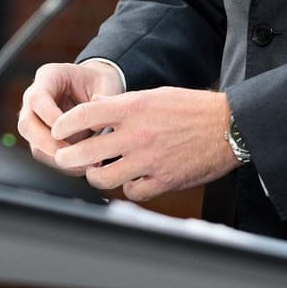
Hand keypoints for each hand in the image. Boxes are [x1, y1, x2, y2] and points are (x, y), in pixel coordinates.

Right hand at [17, 60, 123, 171]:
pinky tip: (81, 166)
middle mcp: (35, 98)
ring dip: (55, 157)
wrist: (99, 87)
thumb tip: (92, 124)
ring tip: (82, 164)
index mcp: (49, 77)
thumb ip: (100, 102)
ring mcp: (36, 118)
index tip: (70, 128)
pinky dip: (61, 163)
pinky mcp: (42, 137)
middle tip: (70, 154)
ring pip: (33, 143)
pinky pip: (44, 154)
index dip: (51, 117)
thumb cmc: (101, 82)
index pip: (37, 99)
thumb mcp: (105, 84)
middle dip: (47, 143)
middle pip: (26, 124)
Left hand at [50, 86, 240, 201]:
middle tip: (64, 158)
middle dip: (68, 157)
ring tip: (97, 171)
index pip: (85, 116)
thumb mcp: (156, 95)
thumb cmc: (194, 108)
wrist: (229, 126)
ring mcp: (149, 160)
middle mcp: (137, 135)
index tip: (57, 130)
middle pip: (86, 152)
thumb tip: (96, 109)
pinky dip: (128, 187)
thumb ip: (124, 104)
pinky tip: (132, 179)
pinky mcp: (163, 181)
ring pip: (103, 177)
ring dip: (96, 175)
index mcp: (134, 108)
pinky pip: (132, 192)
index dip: (64, 124)